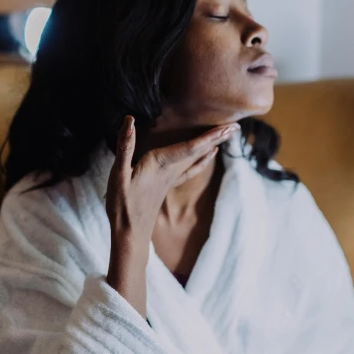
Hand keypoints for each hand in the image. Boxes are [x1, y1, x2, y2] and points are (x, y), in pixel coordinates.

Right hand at [105, 115, 239, 315]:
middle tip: (236, 126)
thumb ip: (125, 146)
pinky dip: (202, 159)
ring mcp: (170, 179)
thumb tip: (129, 119)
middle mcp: (169, 170)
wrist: (129, 233)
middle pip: (198, 151)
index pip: (190, 147)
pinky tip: (210, 154)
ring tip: (228, 135)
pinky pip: (191, 168)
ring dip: (212, 145)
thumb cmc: (122, 205)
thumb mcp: (118, 174)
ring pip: (196, 158)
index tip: (228, 126)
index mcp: (159, 164)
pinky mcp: (167, 184)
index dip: (209, 135)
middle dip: (217, 137)